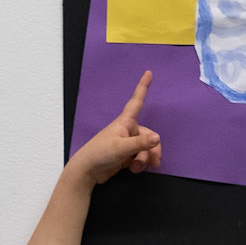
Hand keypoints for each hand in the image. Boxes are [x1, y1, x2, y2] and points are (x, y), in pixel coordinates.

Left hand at [69, 72, 159, 186]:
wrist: (88, 171)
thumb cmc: (99, 154)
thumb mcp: (121, 148)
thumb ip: (140, 144)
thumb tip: (157, 138)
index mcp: (125, 122)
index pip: (136, 101)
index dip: (143, 87)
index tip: (149, 73)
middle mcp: (128, 130)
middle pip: (150, 136)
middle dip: (152, 150)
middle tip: (154, 163)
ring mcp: (128, 143)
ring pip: (146, 149)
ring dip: (144, 159)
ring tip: (135, 168)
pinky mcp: (127, 155)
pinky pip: (141, 157)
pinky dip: (140, 164)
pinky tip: (132, 169)